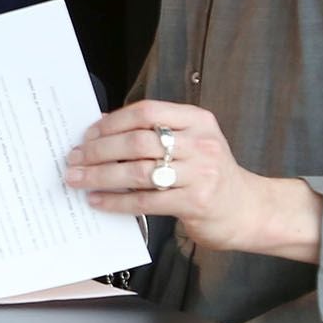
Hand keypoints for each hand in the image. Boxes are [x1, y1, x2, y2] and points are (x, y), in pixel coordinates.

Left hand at [64, 100, 322, 261]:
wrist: (249, 211)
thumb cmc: (209, 175)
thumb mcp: (191, 144)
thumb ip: (155, 133)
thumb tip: (101, 128)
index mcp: (198, 120)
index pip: (147, 111)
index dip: (112, 122)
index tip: (87, 134)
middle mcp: (201, 144)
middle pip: (137, 141)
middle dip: (98, 150)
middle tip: (73, 158)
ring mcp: (200, 173)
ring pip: (137, 171)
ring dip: (100, 175)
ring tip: (77, 179)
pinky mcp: (195, 202)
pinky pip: (145, 200)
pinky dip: (115, 200)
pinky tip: (97, 200)